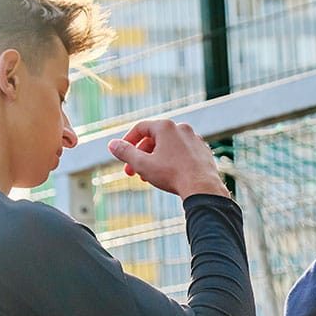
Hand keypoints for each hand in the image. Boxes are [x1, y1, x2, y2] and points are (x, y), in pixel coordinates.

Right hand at [108, 119, 229, 198]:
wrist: (203, 188)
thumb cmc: (172, 175)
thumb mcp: (142, 164)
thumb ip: (125, 153)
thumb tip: (112, 144)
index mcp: (166, 127)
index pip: (140, 128)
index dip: (127, 141)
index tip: (122, 154)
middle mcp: (182, 128)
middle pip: (154, 138)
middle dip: (140, 155)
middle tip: (131, 172)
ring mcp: (195, 139)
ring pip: (168, 147)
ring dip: (155, 160)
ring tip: (148, 177)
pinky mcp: (203, 151)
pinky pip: (182, 153)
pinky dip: (171, 161)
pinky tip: (167, 176)